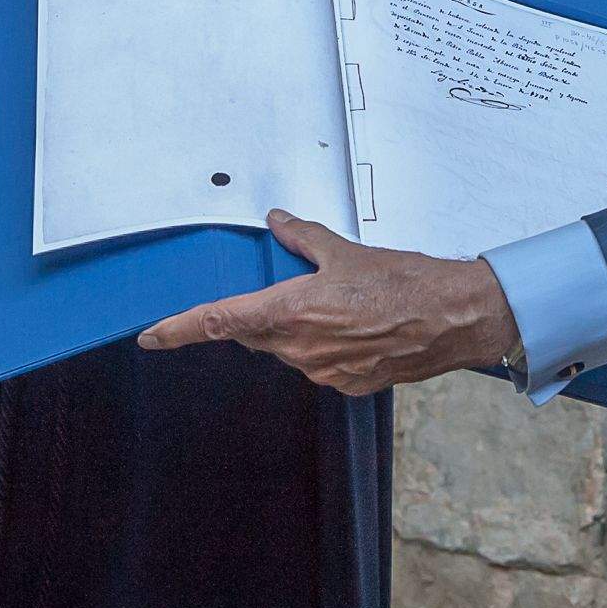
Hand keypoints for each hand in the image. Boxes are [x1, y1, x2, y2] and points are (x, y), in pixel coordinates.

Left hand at [138, 210, 520, 394]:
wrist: (454, 318)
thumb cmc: (407, 284)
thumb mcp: (346, 250)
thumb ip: (303, 238)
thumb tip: (279, 221)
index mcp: (291, 310)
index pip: (218, 322)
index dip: (178, 330)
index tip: (152, 336)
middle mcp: (301, 347)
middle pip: (256, 334)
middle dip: (262, 313)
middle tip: (294, 288)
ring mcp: (323, 372)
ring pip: (287, 349)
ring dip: (298, 328)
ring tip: (342, 303)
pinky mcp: (347, 386)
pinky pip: (318, 364)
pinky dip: (326, 346)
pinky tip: (357, 327)